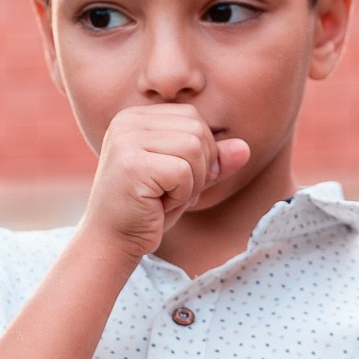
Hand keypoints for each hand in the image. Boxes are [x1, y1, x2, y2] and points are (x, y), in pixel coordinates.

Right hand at [83, 104, 252, 259]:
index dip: (201, 152)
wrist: (112, 241)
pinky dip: (181, 195)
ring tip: (163, 197)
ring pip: (194, 149)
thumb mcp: (187, 180)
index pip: (194, 118)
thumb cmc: (149, 209)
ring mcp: (126, 140)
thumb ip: (213, 161)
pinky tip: (157, 205)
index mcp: (137, 117)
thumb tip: (245, 148)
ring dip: (190, 183)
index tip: (176, 178)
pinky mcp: (131, 163)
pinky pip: (183, 171)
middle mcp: (127, 121)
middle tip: (170, 191)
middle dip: (199, 168)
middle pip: (198, 130)